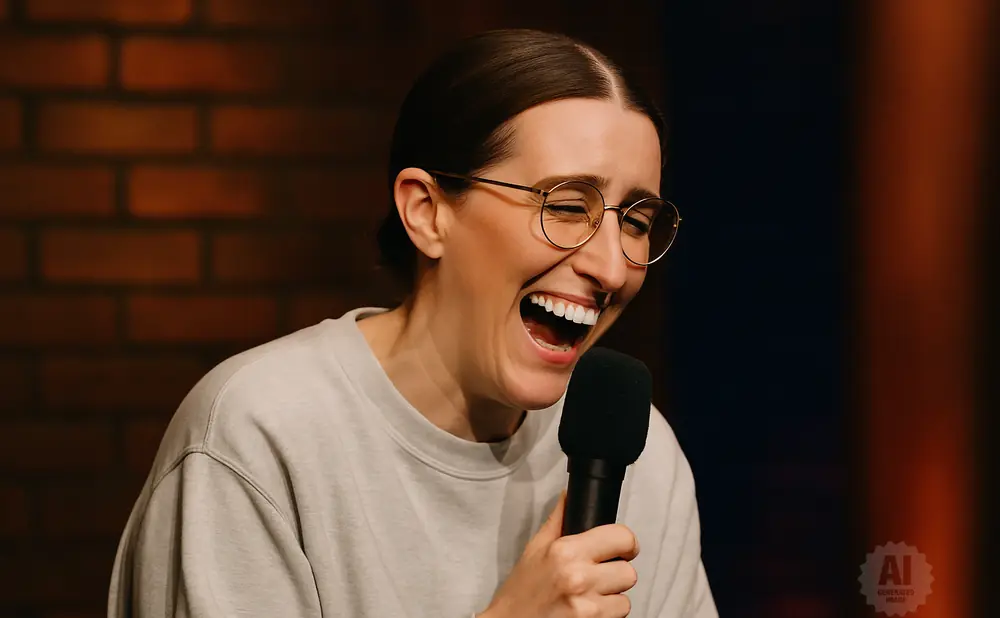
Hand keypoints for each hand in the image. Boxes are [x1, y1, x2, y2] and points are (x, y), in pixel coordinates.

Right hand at [480, 491, 639, 617]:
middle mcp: (578, 576)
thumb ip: (559, 520)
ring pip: (626, 598)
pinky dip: (608, 615)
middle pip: (629, 571)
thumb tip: (570, 495)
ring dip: (613, 597)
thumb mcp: (535, 549)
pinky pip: (619, 616)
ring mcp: (586, 605)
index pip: (622, 537)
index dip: (625, 543)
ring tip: (591, 596)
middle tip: (599, 576)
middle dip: (617, 574)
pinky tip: (589, 610)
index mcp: (566, 550)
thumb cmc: (521, 591)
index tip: (621, 548)